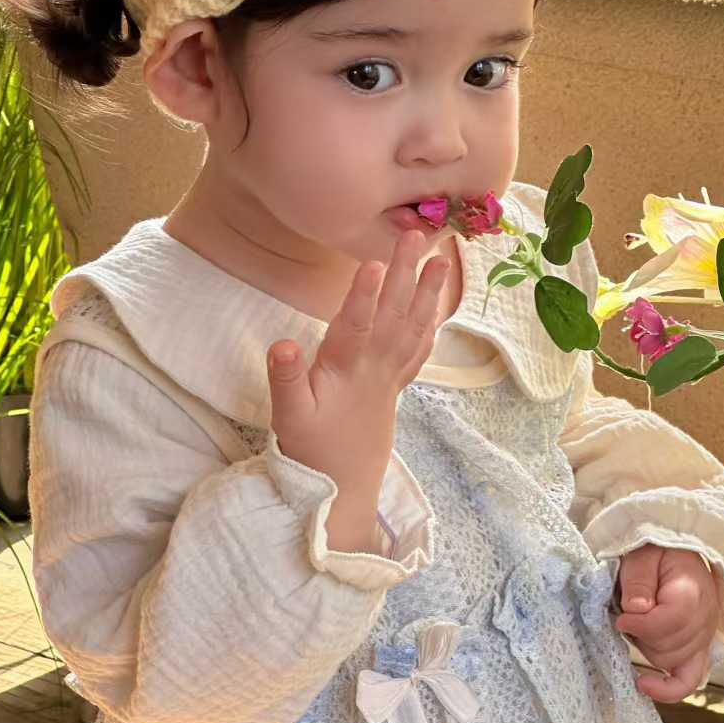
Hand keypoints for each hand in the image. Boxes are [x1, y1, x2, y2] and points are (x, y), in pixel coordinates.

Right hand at [266, 229, 449, 489]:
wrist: (344, 487)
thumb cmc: (311, 449)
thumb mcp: (287, 418)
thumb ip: (284, 379)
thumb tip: (281, 343)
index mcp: (345, 371)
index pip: (356, 326)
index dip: (363, 294)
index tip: (374, 262)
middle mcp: (375, 368)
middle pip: (393, 314)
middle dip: (404, 273)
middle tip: (416, 235)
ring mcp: (390, 376)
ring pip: (414, 327)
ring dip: (428, 292)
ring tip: (442, 260)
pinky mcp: (396, 386)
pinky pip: (419, 349)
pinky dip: (431, 324)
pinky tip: (439, 307)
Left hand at [614, 543, 722, 702]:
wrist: (675, 555)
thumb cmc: (657, 554)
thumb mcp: (642, 556)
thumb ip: (639, 580)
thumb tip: (637, 609)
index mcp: (693, 591)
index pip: (671, 621)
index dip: (640, 624)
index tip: (622, 616)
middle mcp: (705, 618)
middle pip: (669, 646)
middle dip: (641, 635)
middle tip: (629, 615)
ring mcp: (704, 637)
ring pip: (672, 661)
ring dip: (648, 647)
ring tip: (640, 624)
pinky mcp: (697, 649)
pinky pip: (690, 679)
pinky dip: (669, 689)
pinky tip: (645, 685)